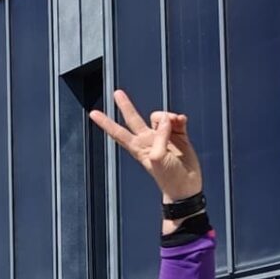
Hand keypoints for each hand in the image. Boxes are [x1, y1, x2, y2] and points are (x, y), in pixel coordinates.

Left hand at [88, 96, 202, 201]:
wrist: (186, 186)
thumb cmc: (169, 177)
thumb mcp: (158, 158)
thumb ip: (160, 136)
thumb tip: (167, 119)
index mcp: (138, 147)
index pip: (118, 133)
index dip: (106, 123)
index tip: (93, 114)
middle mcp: (149, 139)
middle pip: (133, 119)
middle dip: (125, 106)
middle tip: (117, 93)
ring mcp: (163, 136)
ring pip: (160, 116)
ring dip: (167, 116)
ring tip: (175, 122)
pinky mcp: (178, 135)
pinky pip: (176, 120)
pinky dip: (179, 118)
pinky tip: (181, 121)